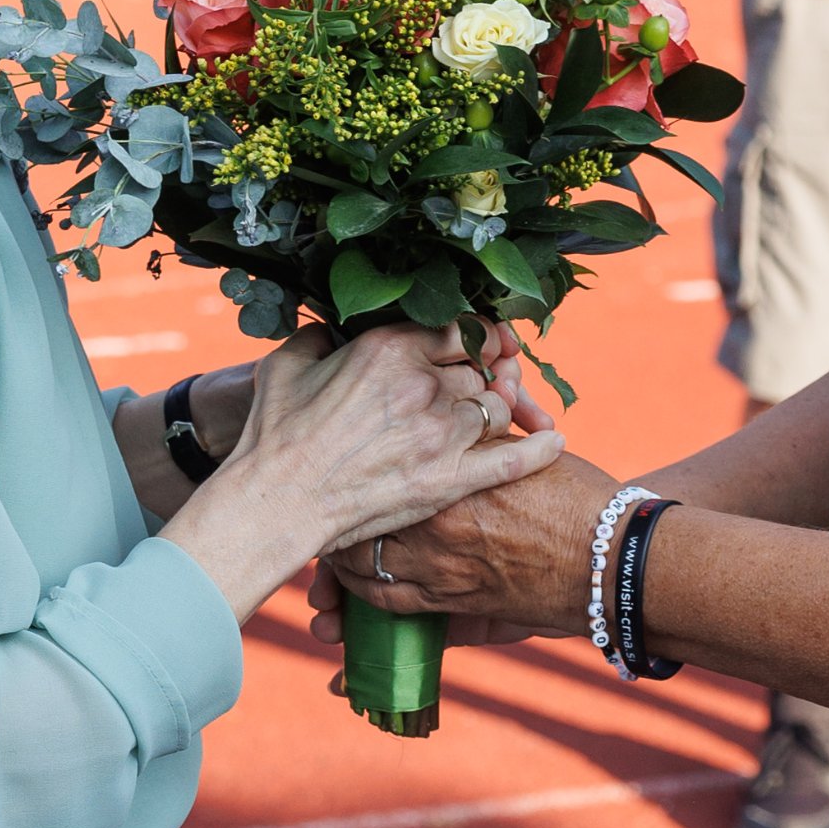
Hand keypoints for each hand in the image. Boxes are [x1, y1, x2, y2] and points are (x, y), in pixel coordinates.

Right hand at [246, 324, 563, 551]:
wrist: (278, 501)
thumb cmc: (274, 435)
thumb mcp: (288, 366)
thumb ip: (319, 338)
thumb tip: (331, 332)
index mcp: (390, 348)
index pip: (457, 327)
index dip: (473, 334)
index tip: (479, 342)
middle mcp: (423, 384)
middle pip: (479, 369)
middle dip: (484, 375)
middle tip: (482, 384)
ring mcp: (440, 434)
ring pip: (496, 409)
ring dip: (497, 410)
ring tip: (493, 417)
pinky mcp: (448, 480)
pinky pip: (512, 459)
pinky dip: (539, 449)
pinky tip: (554, 442)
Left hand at [328, 446, 625, 646]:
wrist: (612, 556)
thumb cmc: (572, 498)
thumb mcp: (518, 455)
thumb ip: (472, 449)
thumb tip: (442, 421)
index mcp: (451, 472)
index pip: (378, 468)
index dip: (350, 472)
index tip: (338, 471)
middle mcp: (436, 517)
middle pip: (356, 517)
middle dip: (334, 519)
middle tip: (319, 513)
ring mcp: (441, 564)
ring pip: (359, 564)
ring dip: (337, 564)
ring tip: (327, 557)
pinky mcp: (453, 603)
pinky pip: (387, 602)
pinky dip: (361, 598)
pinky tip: (351, 593)